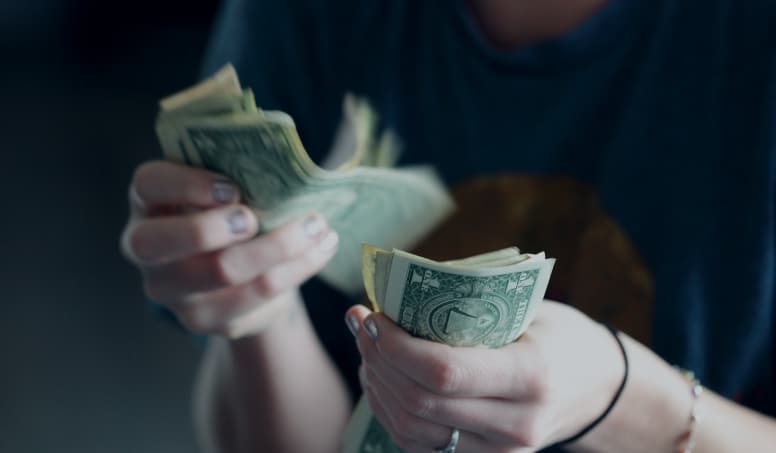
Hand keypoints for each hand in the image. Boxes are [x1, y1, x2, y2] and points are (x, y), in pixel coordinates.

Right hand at [121, 160, 338, 337]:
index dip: (186, 184)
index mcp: (149, 202)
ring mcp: (172, 290)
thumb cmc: (231, 212)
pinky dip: (297, 268)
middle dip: (213, 227)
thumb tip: (282, 163)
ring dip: (278, 246)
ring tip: (317, 226)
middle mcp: (146, 249)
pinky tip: (321, 248)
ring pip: (221, 271)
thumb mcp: (225, 187)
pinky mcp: (206, 319)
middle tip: (255, 218)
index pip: (148, 184)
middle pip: (161, 242)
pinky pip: (256, 295)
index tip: (231, 187)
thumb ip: (236, 172)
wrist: (242, 273)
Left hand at [346, 301, 624, 452]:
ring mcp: (500, 452)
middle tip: (361, 325)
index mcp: (531, 375)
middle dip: (377, 360)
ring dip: (377, 386)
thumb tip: (396, 295)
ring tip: (368, 349)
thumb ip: (469, 306)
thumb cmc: (559, 336)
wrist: (597, 389)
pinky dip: (391, 410)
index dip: (395, 346)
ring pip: (411, 430)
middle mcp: (516, 424)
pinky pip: (419, 445)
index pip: (444, 372)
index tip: (373, 316)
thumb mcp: (528, 310)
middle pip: (420, 403)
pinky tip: (382, 378)